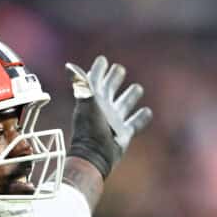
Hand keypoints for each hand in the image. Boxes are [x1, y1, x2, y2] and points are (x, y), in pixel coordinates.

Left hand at [65, 55, 152, 177]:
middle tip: (119, 68)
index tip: (102, 60)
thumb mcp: (86, 103)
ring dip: (131, 95)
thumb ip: (81, 84)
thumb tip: (69, 66)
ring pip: (125, 103)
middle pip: (111, 89)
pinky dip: (142, 117)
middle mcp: (104, 108)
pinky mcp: (124, 133)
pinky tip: (147, 111)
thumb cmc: (89, 129)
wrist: (95, 156)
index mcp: (94, 100)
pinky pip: (135, 123)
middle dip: (115, 78)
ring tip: (137, 88)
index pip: (95, 80)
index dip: (98, 69)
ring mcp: (114, 120)